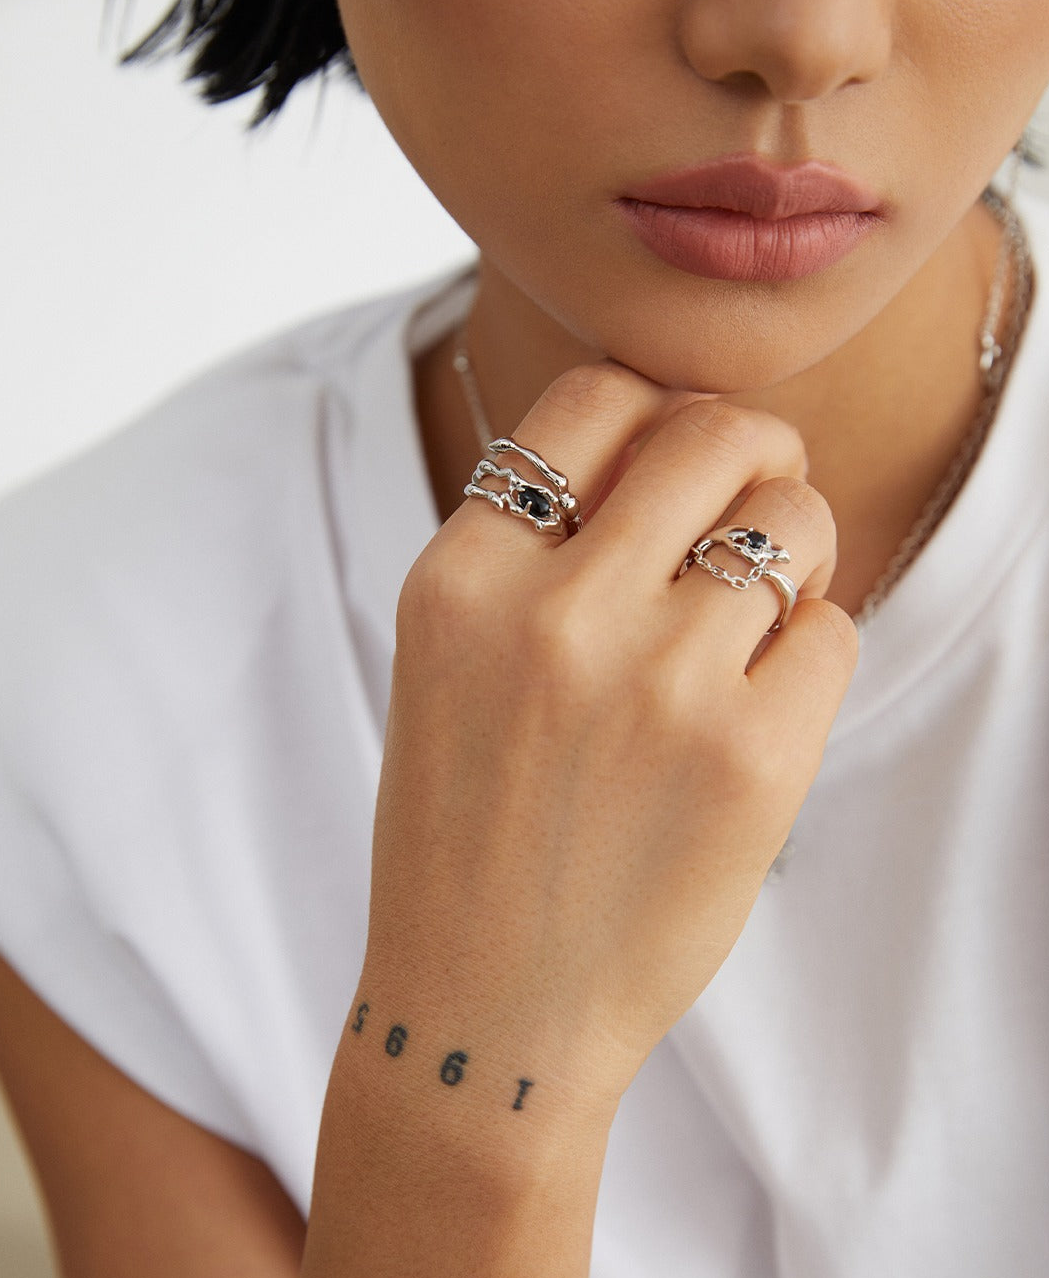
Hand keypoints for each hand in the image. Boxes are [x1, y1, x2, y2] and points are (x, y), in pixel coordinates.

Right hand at [362, 362, 856, 1120]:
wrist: (484, 1010)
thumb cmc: (469, 833)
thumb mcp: (454, 662)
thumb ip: (540, 550)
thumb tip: (681, 447)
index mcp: (461, 579)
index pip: (593, 398)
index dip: (656, 408)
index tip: (679, 454)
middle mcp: (553, 611)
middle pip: (712, 433)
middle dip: (756, 447)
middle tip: (761, 494)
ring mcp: (655, 682)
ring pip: (796, 519)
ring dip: (799, 546)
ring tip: (764, 609)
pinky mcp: (750, 758)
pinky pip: (833, 633)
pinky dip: (813, 652)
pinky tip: (761, 707)